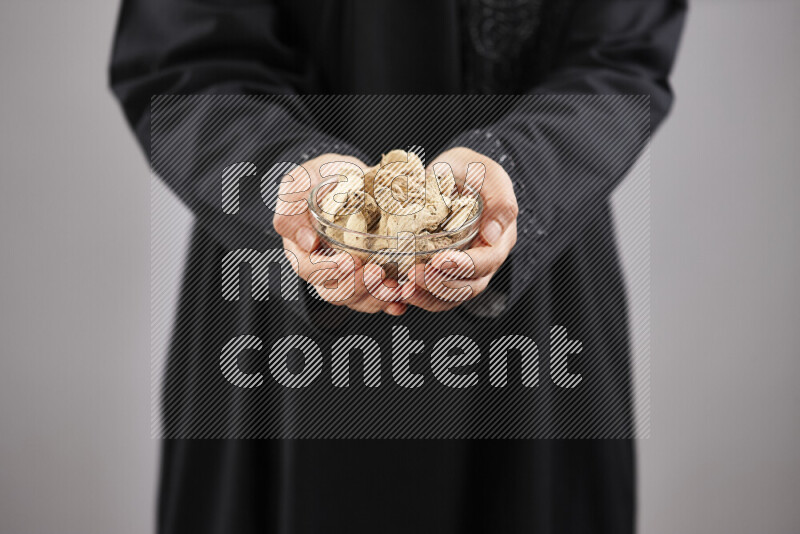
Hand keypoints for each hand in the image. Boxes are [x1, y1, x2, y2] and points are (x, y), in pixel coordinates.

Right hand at [272, 153, 407, 315]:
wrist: (348, 176)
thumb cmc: (318, 179)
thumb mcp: (298, 184)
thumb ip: (292, 210)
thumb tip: (306, 241)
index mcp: (302, 251)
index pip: (310, 270)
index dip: (329, 270)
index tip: (350, 261)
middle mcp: (324, 269)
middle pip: (335, 292)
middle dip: (357, 286)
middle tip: (376, 272)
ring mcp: (349, 275)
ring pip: (358, 299)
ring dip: (377, 297)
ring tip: (395, 287)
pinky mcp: (371, 274)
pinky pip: (379, 296)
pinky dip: (392, 301)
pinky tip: (404, 299)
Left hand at [402, 147, 517, 311]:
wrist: (447, 175)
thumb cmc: (468, 170)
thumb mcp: (486, 172)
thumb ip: (499, 198)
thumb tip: (493, 233)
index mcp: (498, 238)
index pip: (487, 261)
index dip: (465, 266)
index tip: (440, 261)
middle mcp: (484, 260)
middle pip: (468, 287)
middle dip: (441, 284)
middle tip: (414, 275)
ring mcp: (463, 270)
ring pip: (450, 297)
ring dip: (427, 296)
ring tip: (404, 289)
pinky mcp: (442, 274)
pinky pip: (433, 295)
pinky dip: (417, 297)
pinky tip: (399, 293)